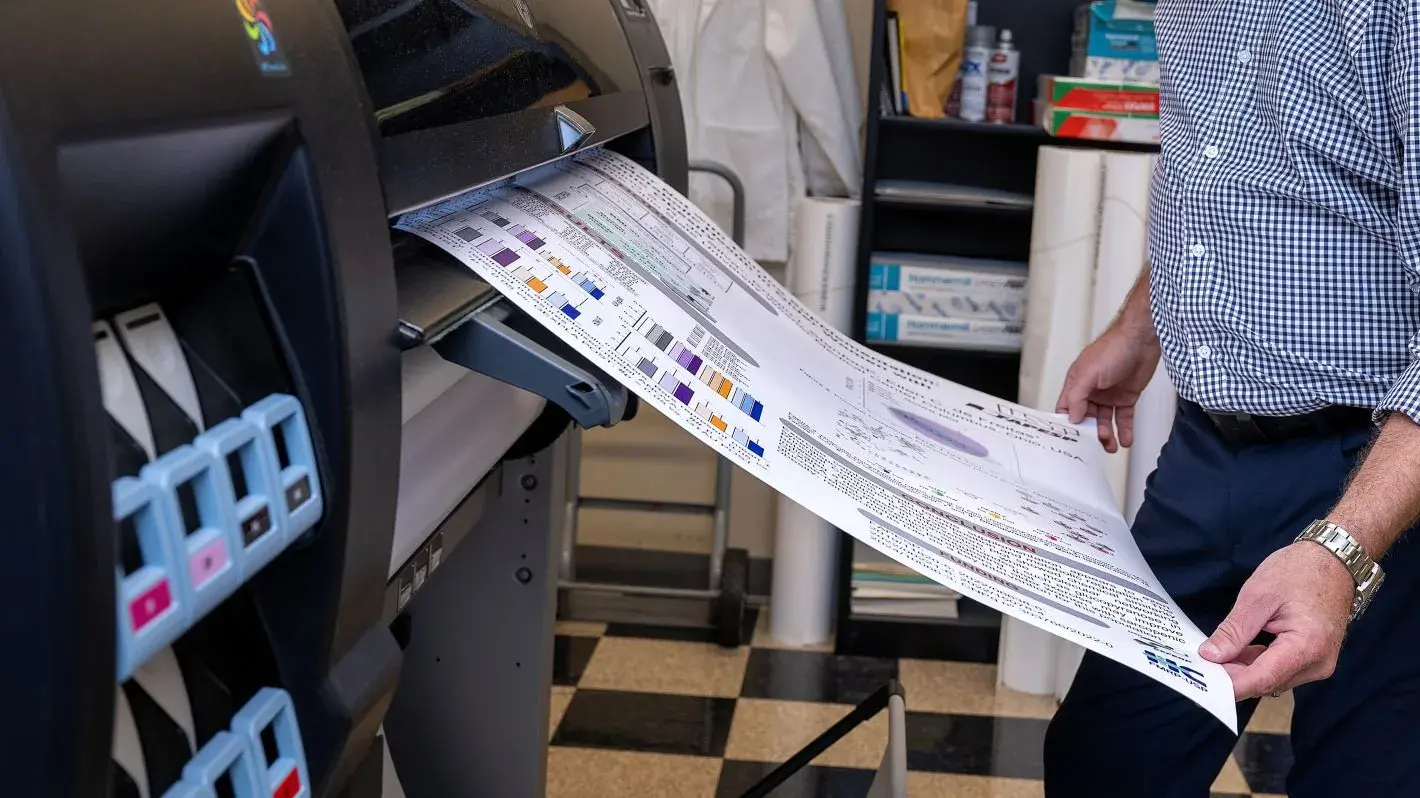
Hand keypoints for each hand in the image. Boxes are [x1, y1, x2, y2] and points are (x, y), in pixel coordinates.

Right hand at [1056, 323, 1159, 452]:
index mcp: (1077, 383)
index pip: (1067, 408)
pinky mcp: (1127, 397)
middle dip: (1090, 433)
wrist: (1143, 339)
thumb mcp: (1088, 373)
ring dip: (1107, 435)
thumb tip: (1072, 417)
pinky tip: (1126, 440)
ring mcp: (1109, 394)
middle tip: (1096, 445)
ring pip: (1105, 421)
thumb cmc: (1114, 347)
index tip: (1072, 439)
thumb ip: (1077, 396)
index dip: (1068, 424)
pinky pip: (1124, 418)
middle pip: (1086, 418)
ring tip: (1111, 447)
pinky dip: (1125, 430)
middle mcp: (1091, 390)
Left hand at [1200, 541, 1353, 699]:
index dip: (1229, 685)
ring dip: (1242, 669)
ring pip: (1271, 678)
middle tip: (1200, 662)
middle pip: (1265, 682)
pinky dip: (1256, 662)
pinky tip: (1236, 651)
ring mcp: (1318, 664)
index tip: (1202, 682)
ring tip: (1214, 653)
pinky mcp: (1313, 659)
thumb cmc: (1299, 571)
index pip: (1262, 679)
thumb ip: (1234, 630)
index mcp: (1307, 647)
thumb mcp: (1258, 595)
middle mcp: (1317, 664)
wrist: (1334, 561)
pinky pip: (1279, 669)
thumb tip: (1210, 655)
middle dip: (1232, 676)